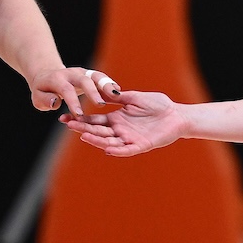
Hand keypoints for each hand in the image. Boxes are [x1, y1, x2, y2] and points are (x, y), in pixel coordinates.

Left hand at [30, 67, 119, 115]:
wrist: (48, 75)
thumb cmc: (43, 91)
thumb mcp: (37, 97)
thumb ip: (45, 100)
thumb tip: (56, 102)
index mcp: (57, 79)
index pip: (66, 90)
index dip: (73, 102)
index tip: (79, 115)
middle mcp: (71, 73)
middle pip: (84, 80)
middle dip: (93, 92)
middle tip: (101, 105)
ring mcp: (82, 72)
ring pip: (96, 76)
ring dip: (106, 85)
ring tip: (116, 94)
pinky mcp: (90, 74)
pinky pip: (101, 77)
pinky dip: (109, 83)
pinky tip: (118, 92)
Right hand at [61, 90, 184, 155]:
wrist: (177, 114)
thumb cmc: (158, 105)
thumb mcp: (135, 98)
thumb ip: (119, 98)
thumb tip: (102, 92)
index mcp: (117, 118)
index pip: (95, 120)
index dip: (81, 119)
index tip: (65, 118)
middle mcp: (120, 130)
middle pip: (98, 131)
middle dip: (83, 128)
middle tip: (68, 124)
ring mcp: (129, 139)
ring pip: (109, 142)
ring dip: (96, 140)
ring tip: (83, 135)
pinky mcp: (141, 145)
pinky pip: (127, 150)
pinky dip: (117, 150)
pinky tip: (107, 149)